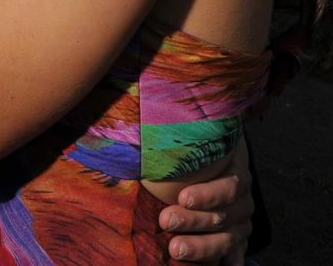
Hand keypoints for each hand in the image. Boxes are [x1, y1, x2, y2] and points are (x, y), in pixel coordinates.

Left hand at [159, 140, 252, 263]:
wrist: (217, 156)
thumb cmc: (195, 145)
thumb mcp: (194, 139)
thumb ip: (175, 141)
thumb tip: (144, 135)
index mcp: (237, 170)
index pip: (229, 186)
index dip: (208, 195)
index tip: (182, 198)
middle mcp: (243, 199)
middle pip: (223, 215)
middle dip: (194, 221)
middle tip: (166, 221)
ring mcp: (241, 222)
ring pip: (226, 239)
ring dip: (201, 247)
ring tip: (174, 249)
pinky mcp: (238, 240)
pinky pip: (235, 255)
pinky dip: (227, 264)